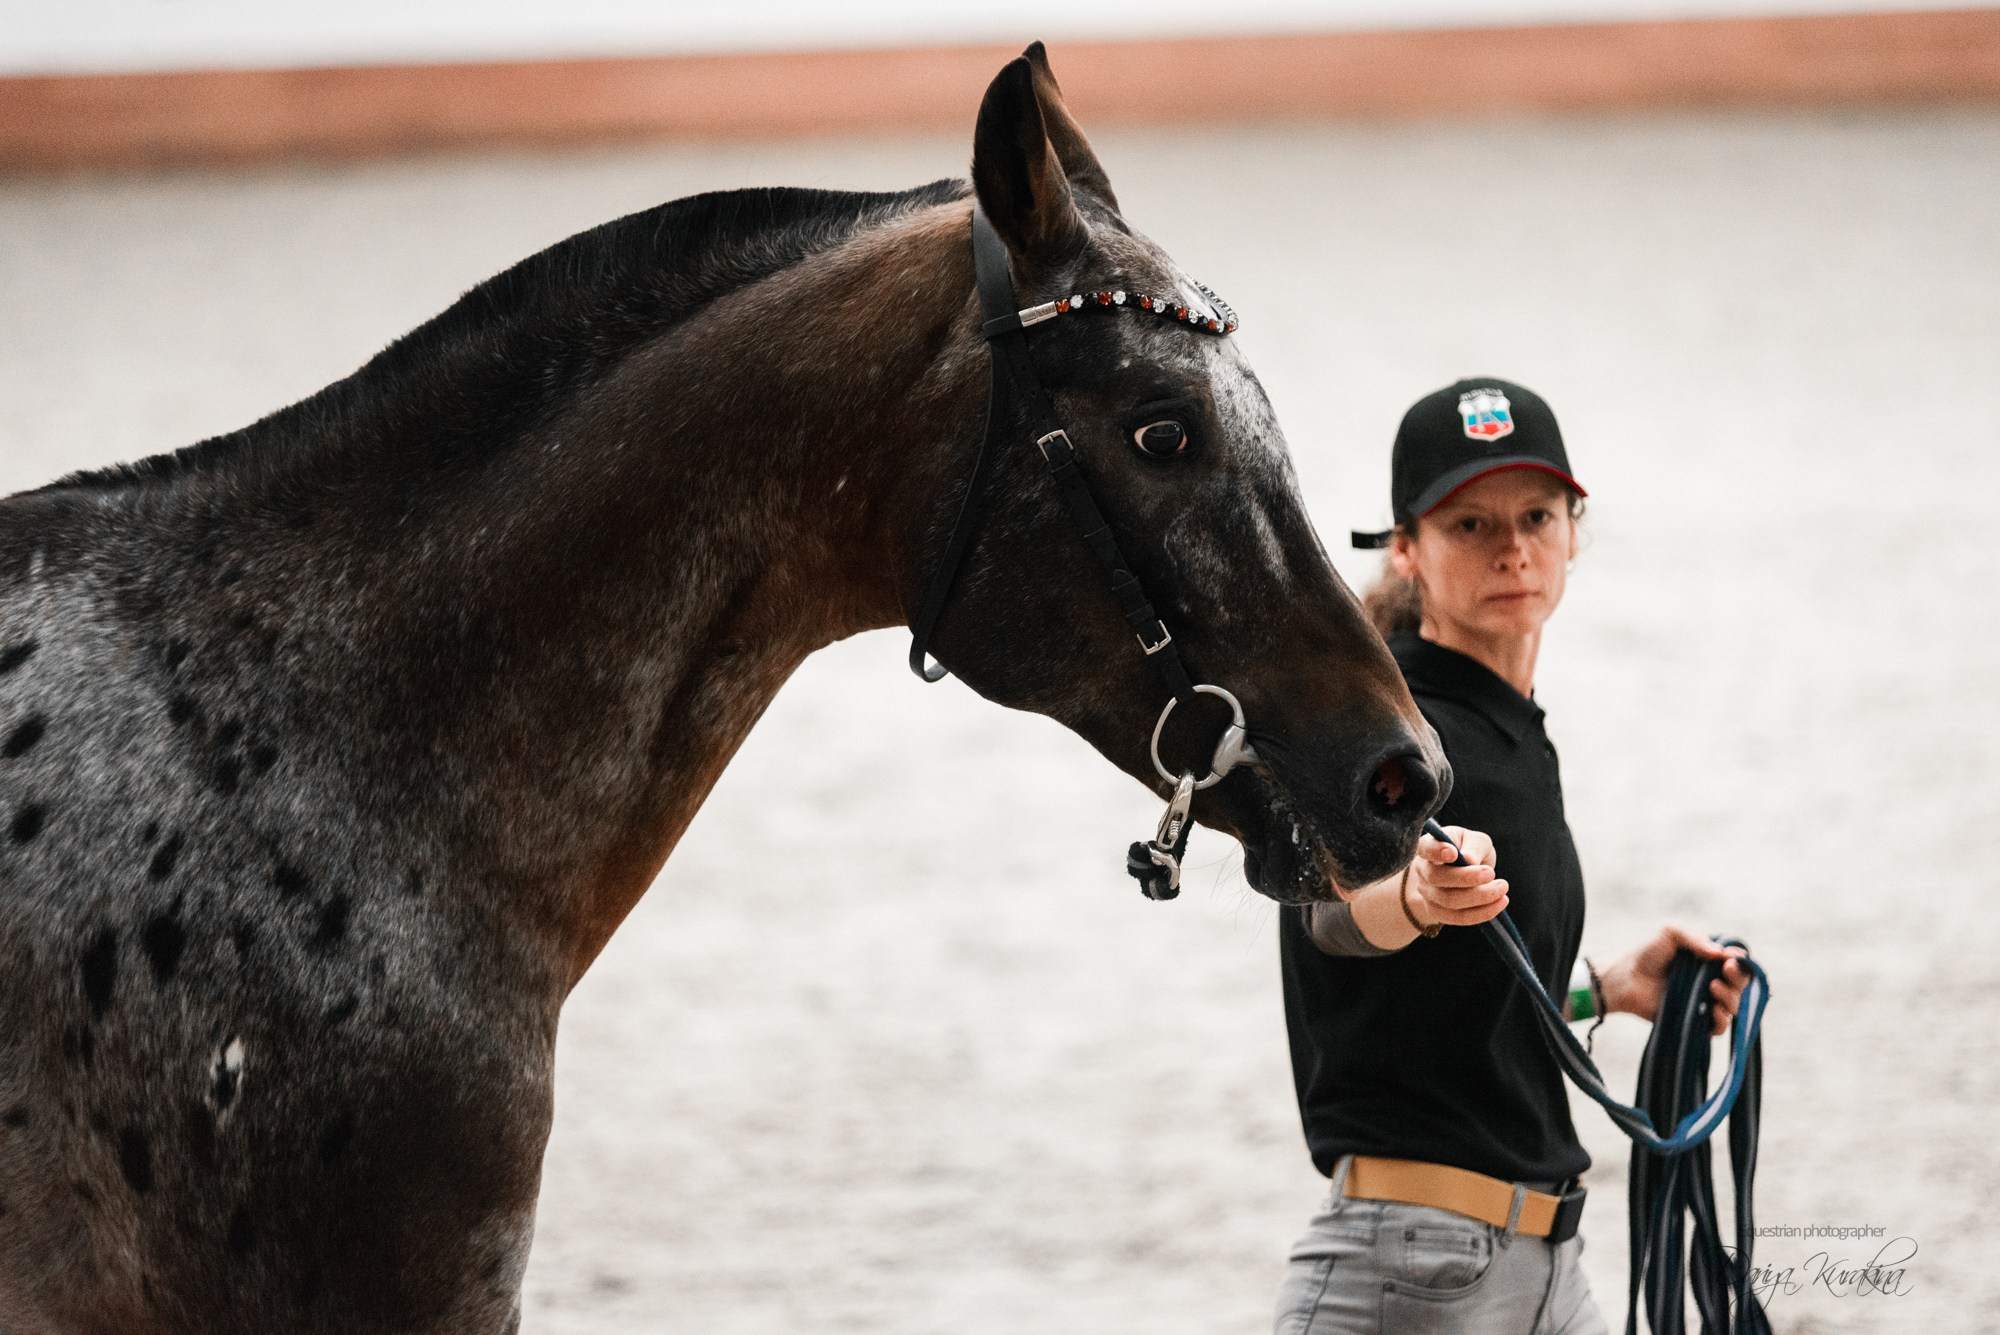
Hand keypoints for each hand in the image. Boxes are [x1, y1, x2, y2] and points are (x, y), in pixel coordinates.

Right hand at [1407, 826, 1508, 928]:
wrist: (1459, 873)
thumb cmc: (1468, 850)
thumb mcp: (1475, 840)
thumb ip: (1474, 846)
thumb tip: (1470, 861)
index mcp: (1428, 846)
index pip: (1426, 848)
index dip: (1436, 851)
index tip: (1453, 853)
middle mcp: (1422, 870)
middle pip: (1437, 878)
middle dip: (1466, 878)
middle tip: (1491, 873)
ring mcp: (1428, 893)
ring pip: (1449, 901)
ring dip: (1479, 896)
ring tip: (1502, 888)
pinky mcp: (1438, 912)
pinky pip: (1459, 917)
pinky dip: (1482, 912)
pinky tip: (1499, 903)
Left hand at [1598, 924, 1749, 1035]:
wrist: (1626, 978)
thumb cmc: (1647, 953)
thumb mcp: (1670, 933)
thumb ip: (1694, 937)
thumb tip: (1720, 953)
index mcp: (1710, 962)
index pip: (1737, 965)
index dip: (1740, 963)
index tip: (1731, 960)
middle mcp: (1712, 982)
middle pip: (1740, 986)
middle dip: (1738, 979)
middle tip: (1725, 970)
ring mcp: (1705, 1003)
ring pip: (1733, 1006)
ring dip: (1730, 998)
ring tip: (1712, 987)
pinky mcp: (1696, 1021)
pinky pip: (1719, 1027)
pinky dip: (1722, 1021)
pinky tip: (1714, 1010)